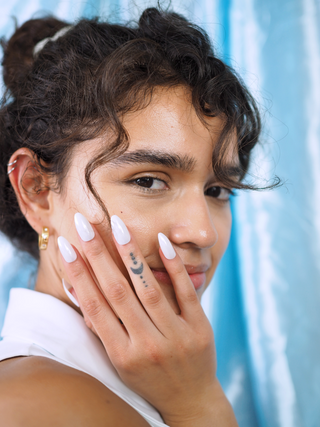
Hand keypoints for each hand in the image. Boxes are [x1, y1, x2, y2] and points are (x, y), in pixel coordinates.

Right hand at [58, 213, 236, 425]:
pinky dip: (173, 266)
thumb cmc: (148, 378)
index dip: (78, 274)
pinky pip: (186, 293)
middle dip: (98, 255)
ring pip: (149, 289)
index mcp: (121, 354)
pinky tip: (161, 241)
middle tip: (84, 224)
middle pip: (118, 292)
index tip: (66, 246)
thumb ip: (102, 327)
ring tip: (118, 226)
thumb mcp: (119, 361)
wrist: (190, 400)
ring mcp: (175, 337)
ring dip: (131, 255)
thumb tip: (79, 290)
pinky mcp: (199, 329)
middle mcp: (146, 345)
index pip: (95, 305)